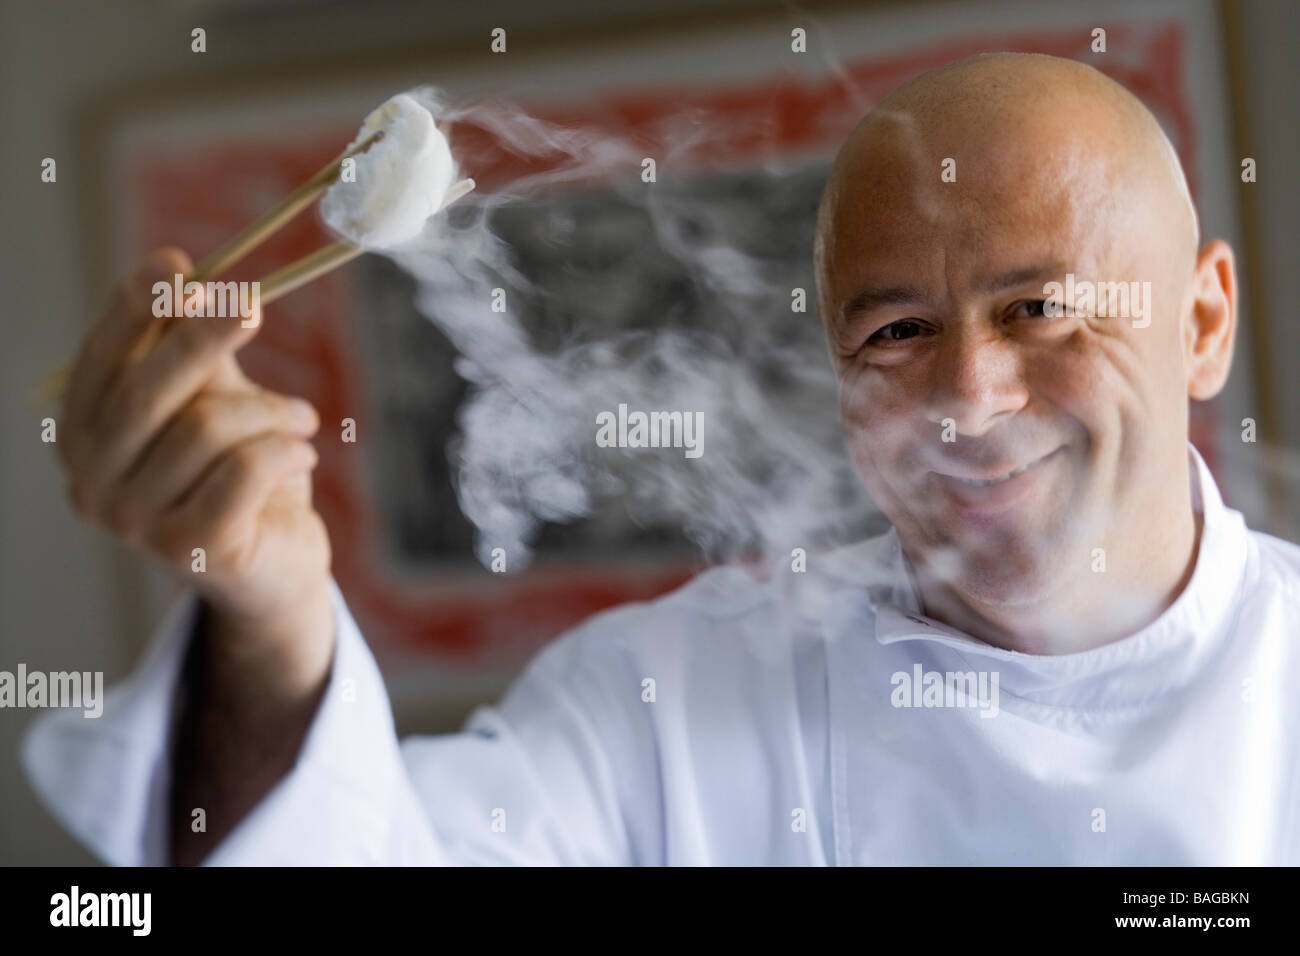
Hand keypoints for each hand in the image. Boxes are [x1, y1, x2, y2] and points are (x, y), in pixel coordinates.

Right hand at [57, 247, 333, 674]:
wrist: (275, 570)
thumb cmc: (241, 478)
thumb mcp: (214, 405)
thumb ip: (196, 357)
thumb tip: (191, 281)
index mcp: (85, 436)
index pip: (103, 359)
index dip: (136, 308)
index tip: (177, 262)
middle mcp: (93, 483)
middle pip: (147, 390)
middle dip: (203, 336)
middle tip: (253, 304)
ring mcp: (135, 524)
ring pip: (207, 426)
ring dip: (273, 411)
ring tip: (302, 420)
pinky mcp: (192, 549)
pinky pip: (246, 468)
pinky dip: (286, 449)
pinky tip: (303, 455)